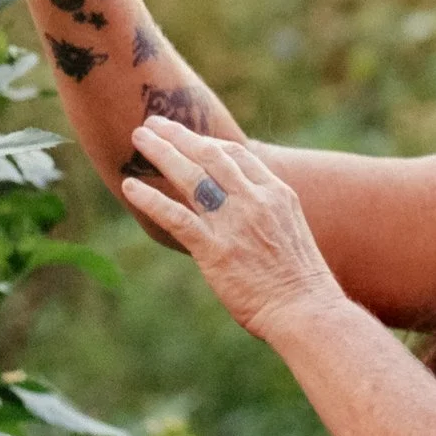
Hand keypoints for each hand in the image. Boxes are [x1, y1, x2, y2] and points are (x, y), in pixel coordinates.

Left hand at [122, 118, 346, 344]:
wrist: (306, 310)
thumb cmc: (300, 282)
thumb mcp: (291, 232)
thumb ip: (267, 214)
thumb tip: (245, 212)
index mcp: (277, 193)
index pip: (238, 154)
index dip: (207, 142)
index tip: (187, 139)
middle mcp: (256, 200)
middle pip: (211, 154)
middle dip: (179, 135)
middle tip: (153, 124)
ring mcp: (234, 222)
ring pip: (191, 176)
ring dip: (162, 152)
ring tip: (139, 139)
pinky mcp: (214, 249)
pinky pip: (175, 216)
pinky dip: (150, 199)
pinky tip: (130, 187)